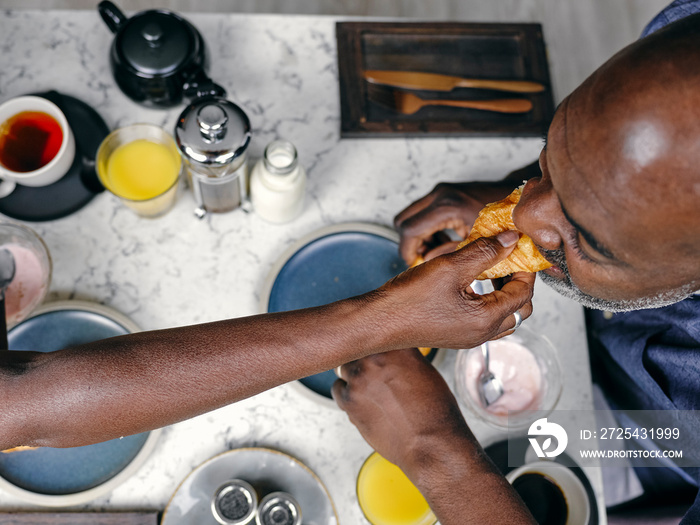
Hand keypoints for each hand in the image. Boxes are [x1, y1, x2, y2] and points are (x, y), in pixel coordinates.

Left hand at [333, 348, 473, 474]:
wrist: (431, 445)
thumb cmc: (435, 412)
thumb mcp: (426, 371)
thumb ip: (403, 355)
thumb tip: (388, 350)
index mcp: (398, 345)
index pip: (376, 330)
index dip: (375, 338)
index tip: (376, 345)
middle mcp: (376, 357)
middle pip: (356, 346)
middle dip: (363, 357)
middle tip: (373, 369)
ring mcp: (359, 377)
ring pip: (344, 366)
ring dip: (353, 374)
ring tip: (371, 389)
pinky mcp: (348, 400)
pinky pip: (337, 388)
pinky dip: (346, 394)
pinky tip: (363, 402)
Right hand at [374, 232, 534, 350]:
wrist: (378, 321)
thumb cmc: (409, 299)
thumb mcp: (450, 267)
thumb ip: (484, 251)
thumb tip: (510, 240)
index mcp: (486, 320)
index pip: (523, 294)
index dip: (525, 269)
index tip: (517, 249)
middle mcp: (481, 334)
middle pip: (519, 309)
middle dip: (518, 283)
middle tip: (508, 260)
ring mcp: (469, 337)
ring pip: (503, 317)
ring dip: (504, 294)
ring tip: (491, 270)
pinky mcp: (456, 335)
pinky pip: (485, 321)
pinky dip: (488, 302)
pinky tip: (472, 283)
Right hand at [395, 181, 517, 264]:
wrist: (520, 196)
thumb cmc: (505, 219)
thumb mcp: (477, 243)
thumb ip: (450, 253)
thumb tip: (428, 263)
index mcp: (447, 207)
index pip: (410, 230)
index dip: (408, 251)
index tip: (415, 263)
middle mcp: (440, 195)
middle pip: (403, 221)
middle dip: (410, 243)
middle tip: (422, 258)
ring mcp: (440, 191)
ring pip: (410, 216)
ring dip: (418, 236)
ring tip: (435, 251)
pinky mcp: (444, 192)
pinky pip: (421, 212)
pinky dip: (426, 228)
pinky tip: (443, 239)